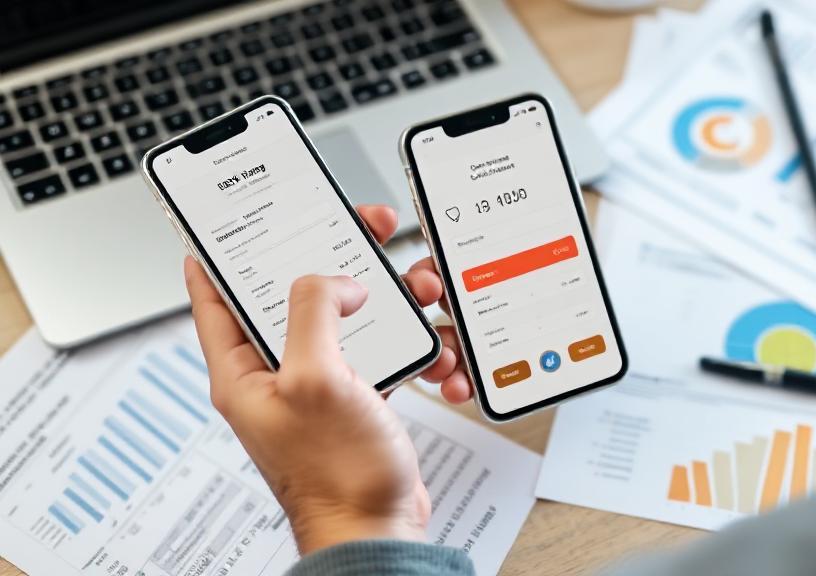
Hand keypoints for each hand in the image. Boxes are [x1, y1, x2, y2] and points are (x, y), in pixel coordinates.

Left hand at [184, 205, 459, 553]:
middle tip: (367, 230)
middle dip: (339, 261)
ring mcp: (320, 384)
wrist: (379, 526)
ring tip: (421, 296)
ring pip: (352, 319)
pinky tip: (436, 358)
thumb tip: (334, 280)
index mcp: (245, 368)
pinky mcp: (358, 396)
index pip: (215, 295)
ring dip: (393, 305)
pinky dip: (414, 349)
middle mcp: (278, 372)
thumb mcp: (315, 378)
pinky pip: (384, 352)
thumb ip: (314, 313)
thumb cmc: (336, 474)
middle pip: (300, 295)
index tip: (236, 218)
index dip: (223, 251)